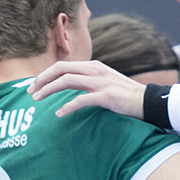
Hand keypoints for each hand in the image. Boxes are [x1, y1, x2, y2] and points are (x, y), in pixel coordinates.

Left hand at [31, 60, 147, 119]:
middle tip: (30, 92)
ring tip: (37, 100)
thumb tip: (71, 90)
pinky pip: (81, 100)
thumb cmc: (127, 97)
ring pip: (66, 81)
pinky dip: (67, 106)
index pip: (63, 66)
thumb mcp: (106, 83)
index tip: (34, 85)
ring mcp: (101, 82)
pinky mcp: (106, 96)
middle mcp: (95, 70)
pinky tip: (59, 113)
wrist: (149, 102)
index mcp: (94, 66)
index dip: (46, 75)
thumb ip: (90, 83)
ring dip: (48, 90)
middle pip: (60, 69)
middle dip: (42, 79)